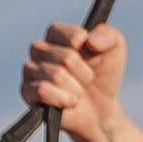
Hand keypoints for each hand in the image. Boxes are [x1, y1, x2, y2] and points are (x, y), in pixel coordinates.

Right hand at [20, 20, 127, 141]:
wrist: (100, 109)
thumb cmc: (103, 75)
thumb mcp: (114, 48)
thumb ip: (107, 34)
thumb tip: (89, 40)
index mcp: (55, 34)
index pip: (58, 31)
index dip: (79, 43)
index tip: (92, 52)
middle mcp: (39, 50)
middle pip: (65, 57)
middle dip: (84, 72)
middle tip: (87, 78)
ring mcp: (31, 72)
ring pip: (56, 76)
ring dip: (76, 88)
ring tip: (79, 92)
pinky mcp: (28, 93)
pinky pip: (41, 90)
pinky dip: (62, 99)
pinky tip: (70, 102)